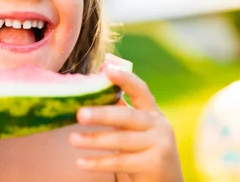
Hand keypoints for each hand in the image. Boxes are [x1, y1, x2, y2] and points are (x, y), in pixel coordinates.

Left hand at [69, 65, 183, 181]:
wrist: (166, 181)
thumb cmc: (142, 149)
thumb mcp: (136, 128)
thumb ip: (120, 110)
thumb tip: (91, 87)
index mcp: (152, 112)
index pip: (140, 90)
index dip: (125, 79)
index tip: (107, 69)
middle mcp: (159, 126)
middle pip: (127, 116)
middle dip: (102, 114)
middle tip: (79, 114)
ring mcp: (159, 146)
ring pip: (121, 141)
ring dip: (94, 140)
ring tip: (72, 139)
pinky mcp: (154, 165)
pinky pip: (121, 163)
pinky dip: (99, 163)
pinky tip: (81, 162)